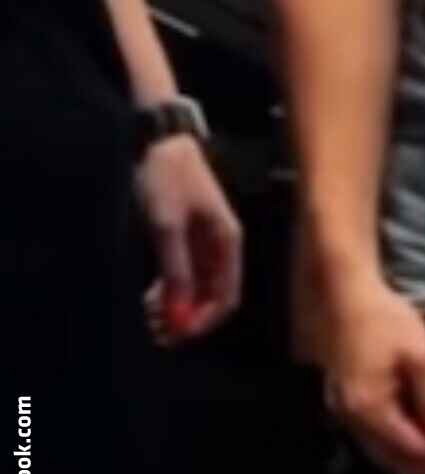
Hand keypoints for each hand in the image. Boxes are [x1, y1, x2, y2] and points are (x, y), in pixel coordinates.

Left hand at [135, 135, 242, 342]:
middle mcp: (220, 245)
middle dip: (186, 318)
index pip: (227, 297)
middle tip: (155, 329)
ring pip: (196, 289)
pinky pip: (183, 275)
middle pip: (211, 297)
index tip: (175, 335)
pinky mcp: (186, 237)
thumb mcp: (167, 225)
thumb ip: (176, 270)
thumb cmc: (167, 177)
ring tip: (148, 314)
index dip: (203, 321)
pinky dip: (169, 291)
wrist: (159, 139)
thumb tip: (178, 315)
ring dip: (175, 307)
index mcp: (226, 240)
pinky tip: (149, 297)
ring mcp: (203, 241)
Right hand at [323, 275, 424, 473]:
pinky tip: (412, 443)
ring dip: (410, 463)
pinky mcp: (343, 400)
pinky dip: (395, 446)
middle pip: (392, 458)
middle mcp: (351, 418)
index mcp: (370, 409)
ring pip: (379, 451)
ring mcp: (343, 411)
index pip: (410, 449)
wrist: (346, 294)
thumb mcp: (418, 355)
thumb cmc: (384, 318)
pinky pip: (371, 436)